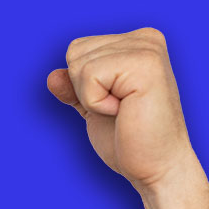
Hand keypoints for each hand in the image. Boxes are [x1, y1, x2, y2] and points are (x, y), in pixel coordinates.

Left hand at [47, 28, 194, 189]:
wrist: (156, 169)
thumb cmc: (129, 141)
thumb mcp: (93, 108)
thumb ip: (74, 88)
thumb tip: (52, 77)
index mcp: (136, 43)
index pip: (78, 49)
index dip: (82, 85)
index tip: (114, 104)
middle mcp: (145, 39)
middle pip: (75, 52)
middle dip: (84, 90)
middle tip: (118, 111)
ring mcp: (147, 49)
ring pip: (79, 63)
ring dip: (91, 98)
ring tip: (123, 111)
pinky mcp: (144, 64)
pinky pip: (89, 75)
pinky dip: (96, 102)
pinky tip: (124, 112)